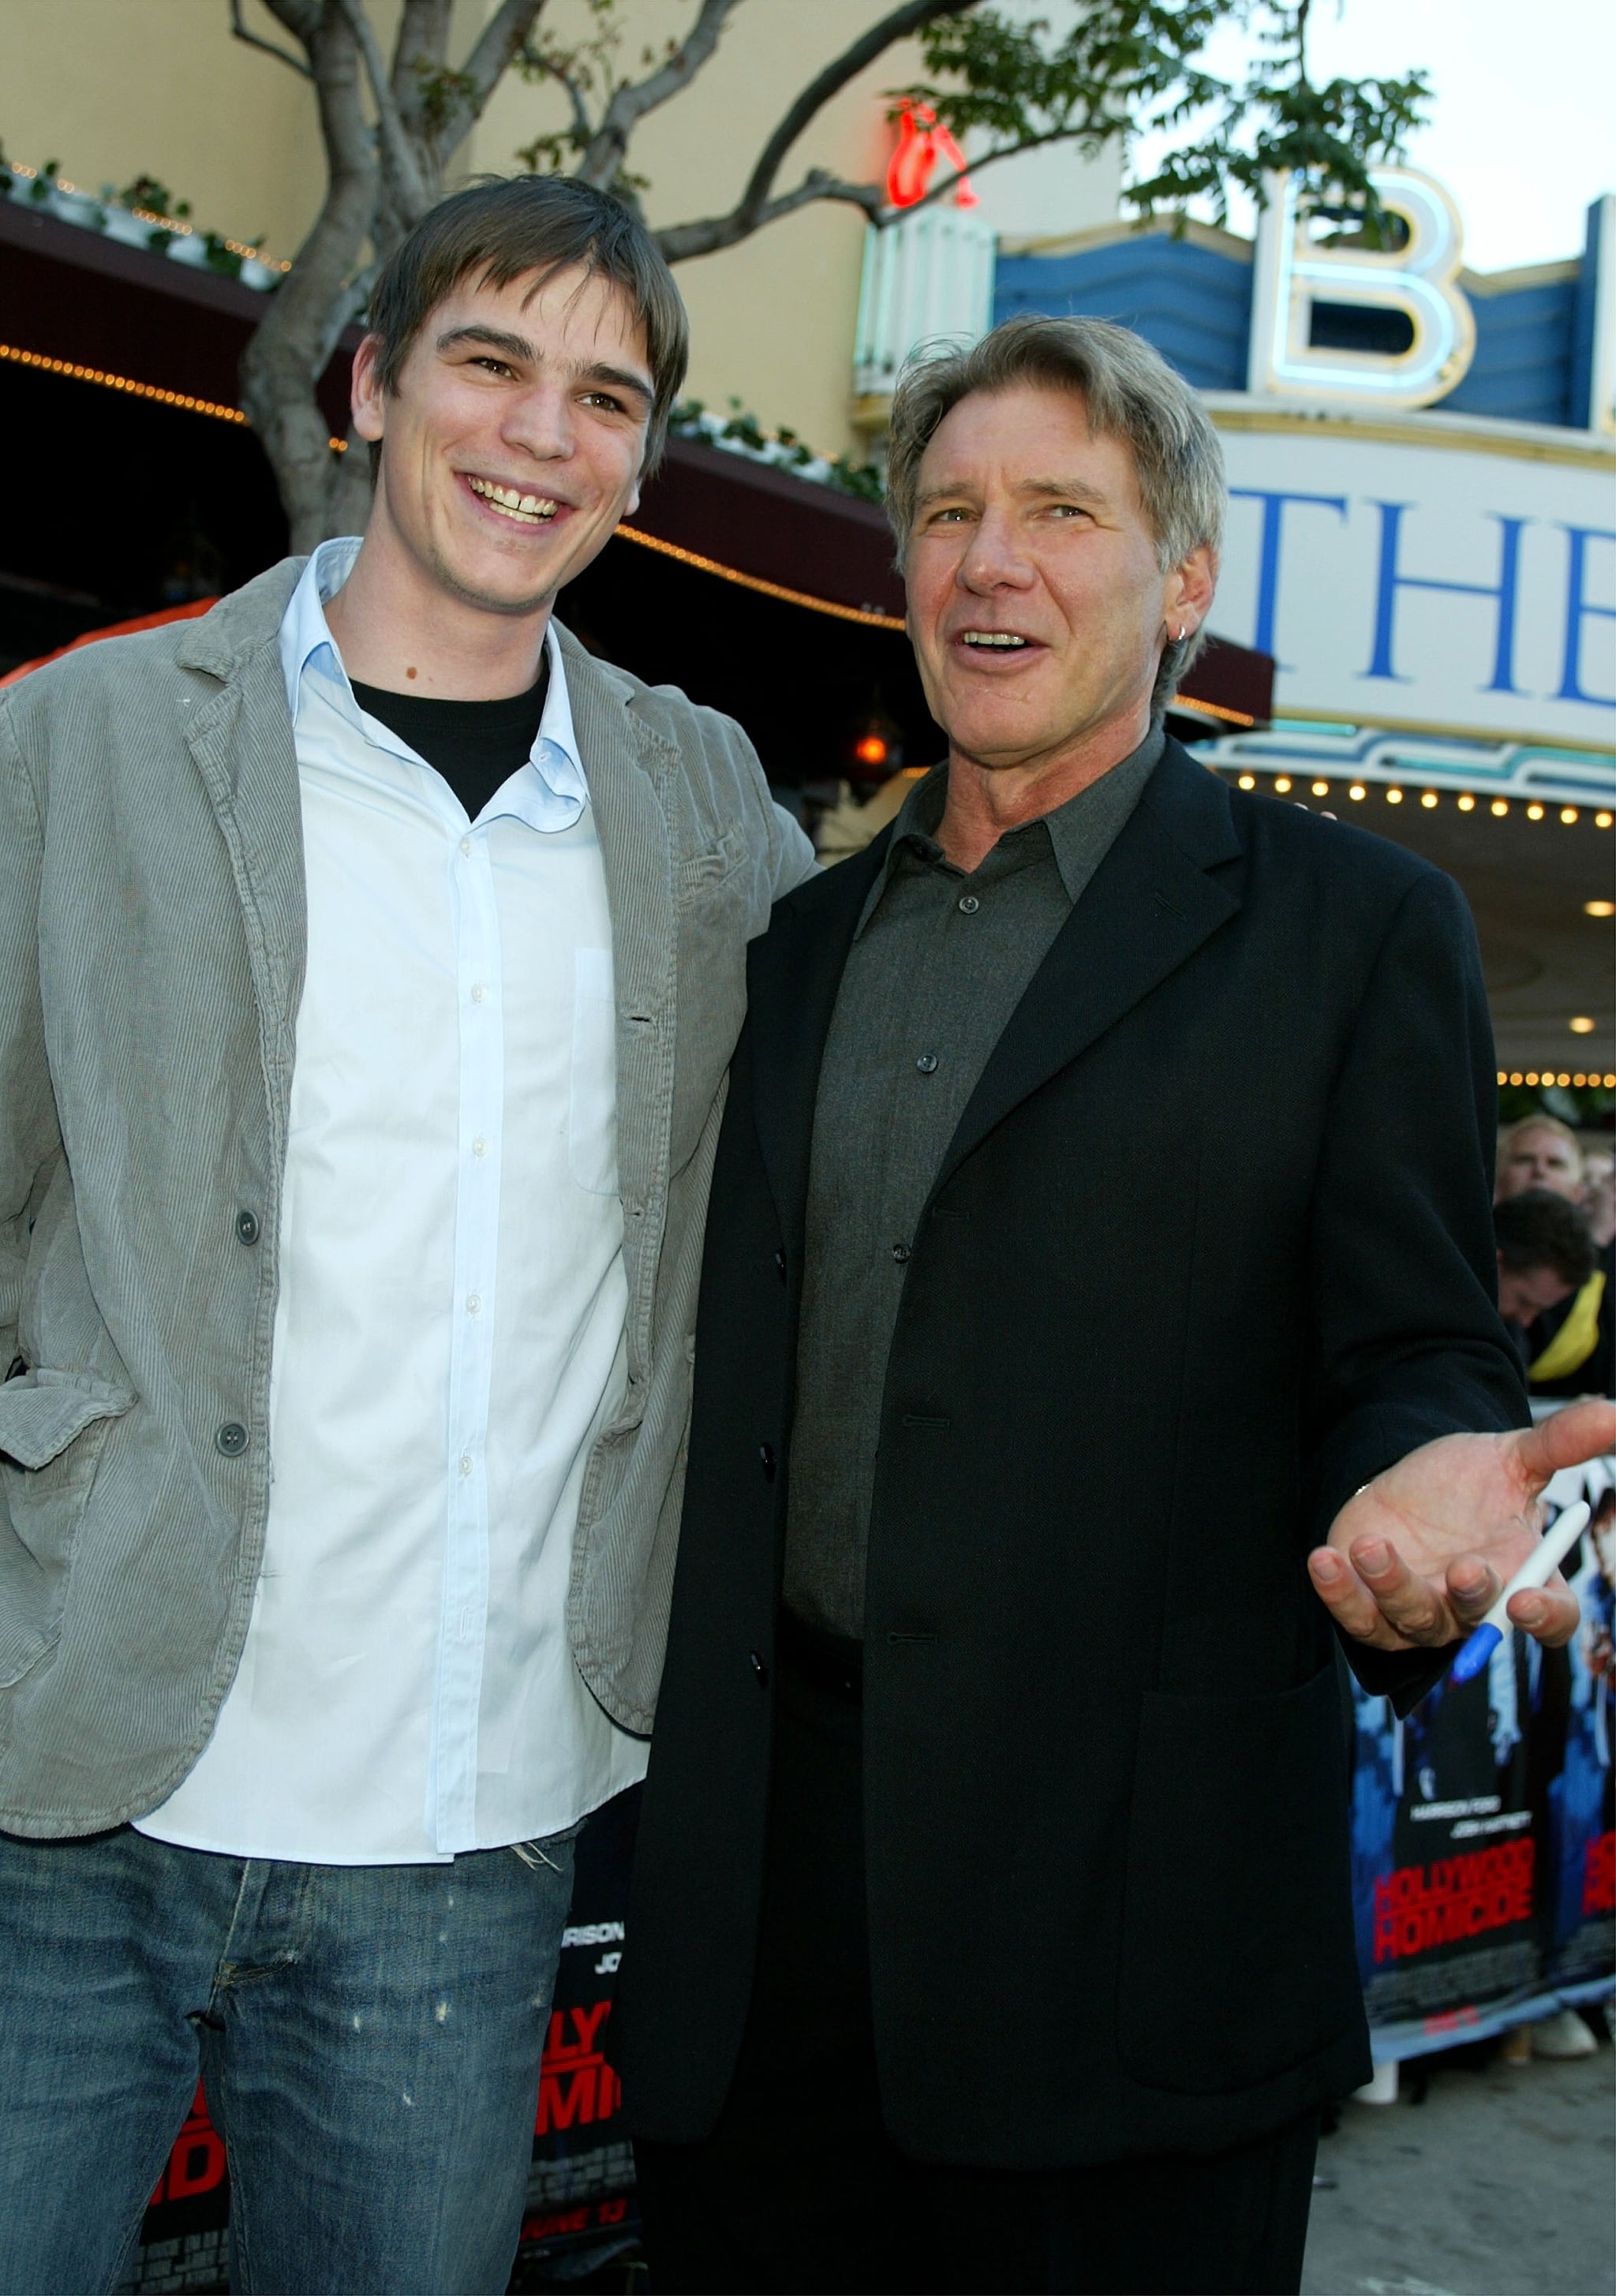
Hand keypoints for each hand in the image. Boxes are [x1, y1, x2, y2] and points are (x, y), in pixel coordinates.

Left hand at [1308, 1399, 1615, 1652]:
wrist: (1408, 1482)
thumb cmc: (1472, 1480)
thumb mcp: (1516, 1456)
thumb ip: (1564, 1442)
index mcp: (1524, 1577)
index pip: (1550, 1617)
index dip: (1543, 1617)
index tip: (1527, 1600)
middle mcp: (1474, 1608)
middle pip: (1477, 1624)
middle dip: (1469, 1599)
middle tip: (1462, 1570)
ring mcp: (1421, 1613)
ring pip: (1412, 1621)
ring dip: (1393, 1587)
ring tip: (1372, 1545)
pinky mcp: (1371, 1611)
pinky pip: (1356, 1617)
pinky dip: (1339, 1593)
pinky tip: (1324, 1560)